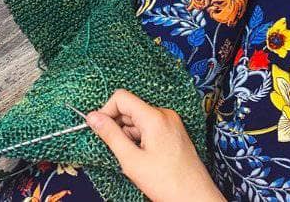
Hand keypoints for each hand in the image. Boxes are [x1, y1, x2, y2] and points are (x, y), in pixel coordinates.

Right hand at [86, 89, 224, 201]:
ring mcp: (171, 122)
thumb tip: (92, 117)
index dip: (106, 111)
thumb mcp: (131, 160)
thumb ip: (110, 135)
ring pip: (139, 119)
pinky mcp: (174, 131)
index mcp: (154, 117)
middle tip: (117, 150)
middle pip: (130, 108)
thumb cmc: (167, 183)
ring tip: (134, 158)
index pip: (121, 98)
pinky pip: (150, 126)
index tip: (99, 129)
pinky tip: (143, 157)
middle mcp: (164, 114)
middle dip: (118, 126)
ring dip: (129, 135)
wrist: (197, 199)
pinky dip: (140, 138)